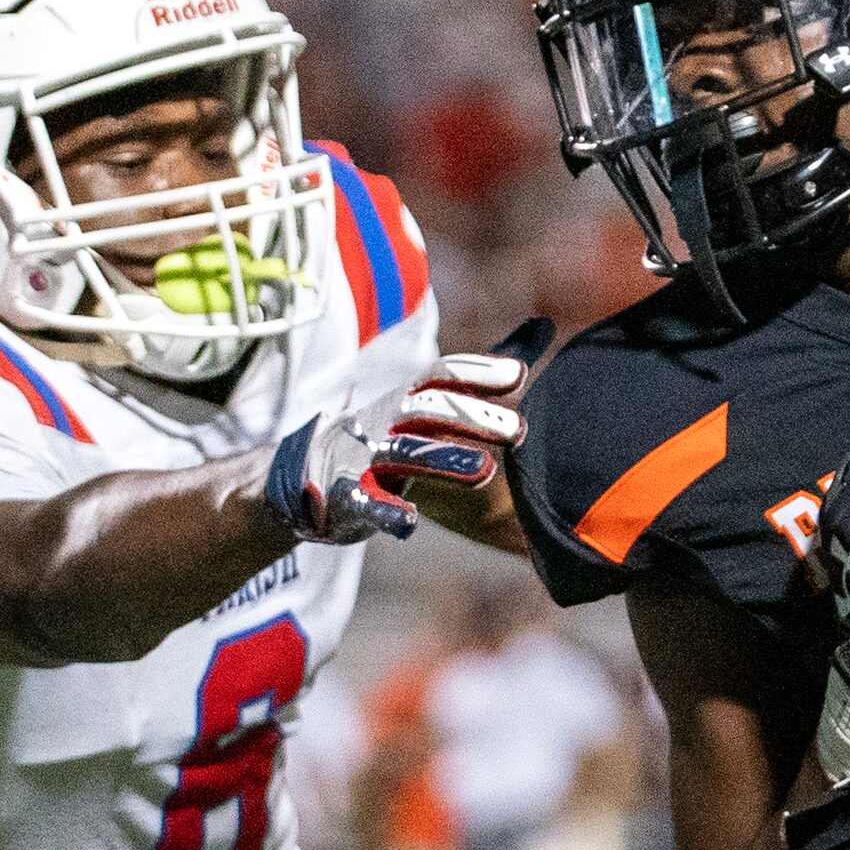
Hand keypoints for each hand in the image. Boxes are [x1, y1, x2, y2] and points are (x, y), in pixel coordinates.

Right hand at [265, 322, 544, 544]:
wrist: (305, 474)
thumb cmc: (385, 433)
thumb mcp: (428, 399)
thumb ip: (486, 371)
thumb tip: (543, 327)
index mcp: (409, 396)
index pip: (443, 374)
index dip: (478, 372)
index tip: (518, 374)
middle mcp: (389, 420)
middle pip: (431, 411)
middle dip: (474, 418)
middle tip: (519, 430)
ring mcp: (367, 458)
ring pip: (407, 454)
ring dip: (444, 461)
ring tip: (486, 472)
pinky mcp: (349, 498)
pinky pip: (369, 503)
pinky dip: (387, 512)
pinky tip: (409, 523)